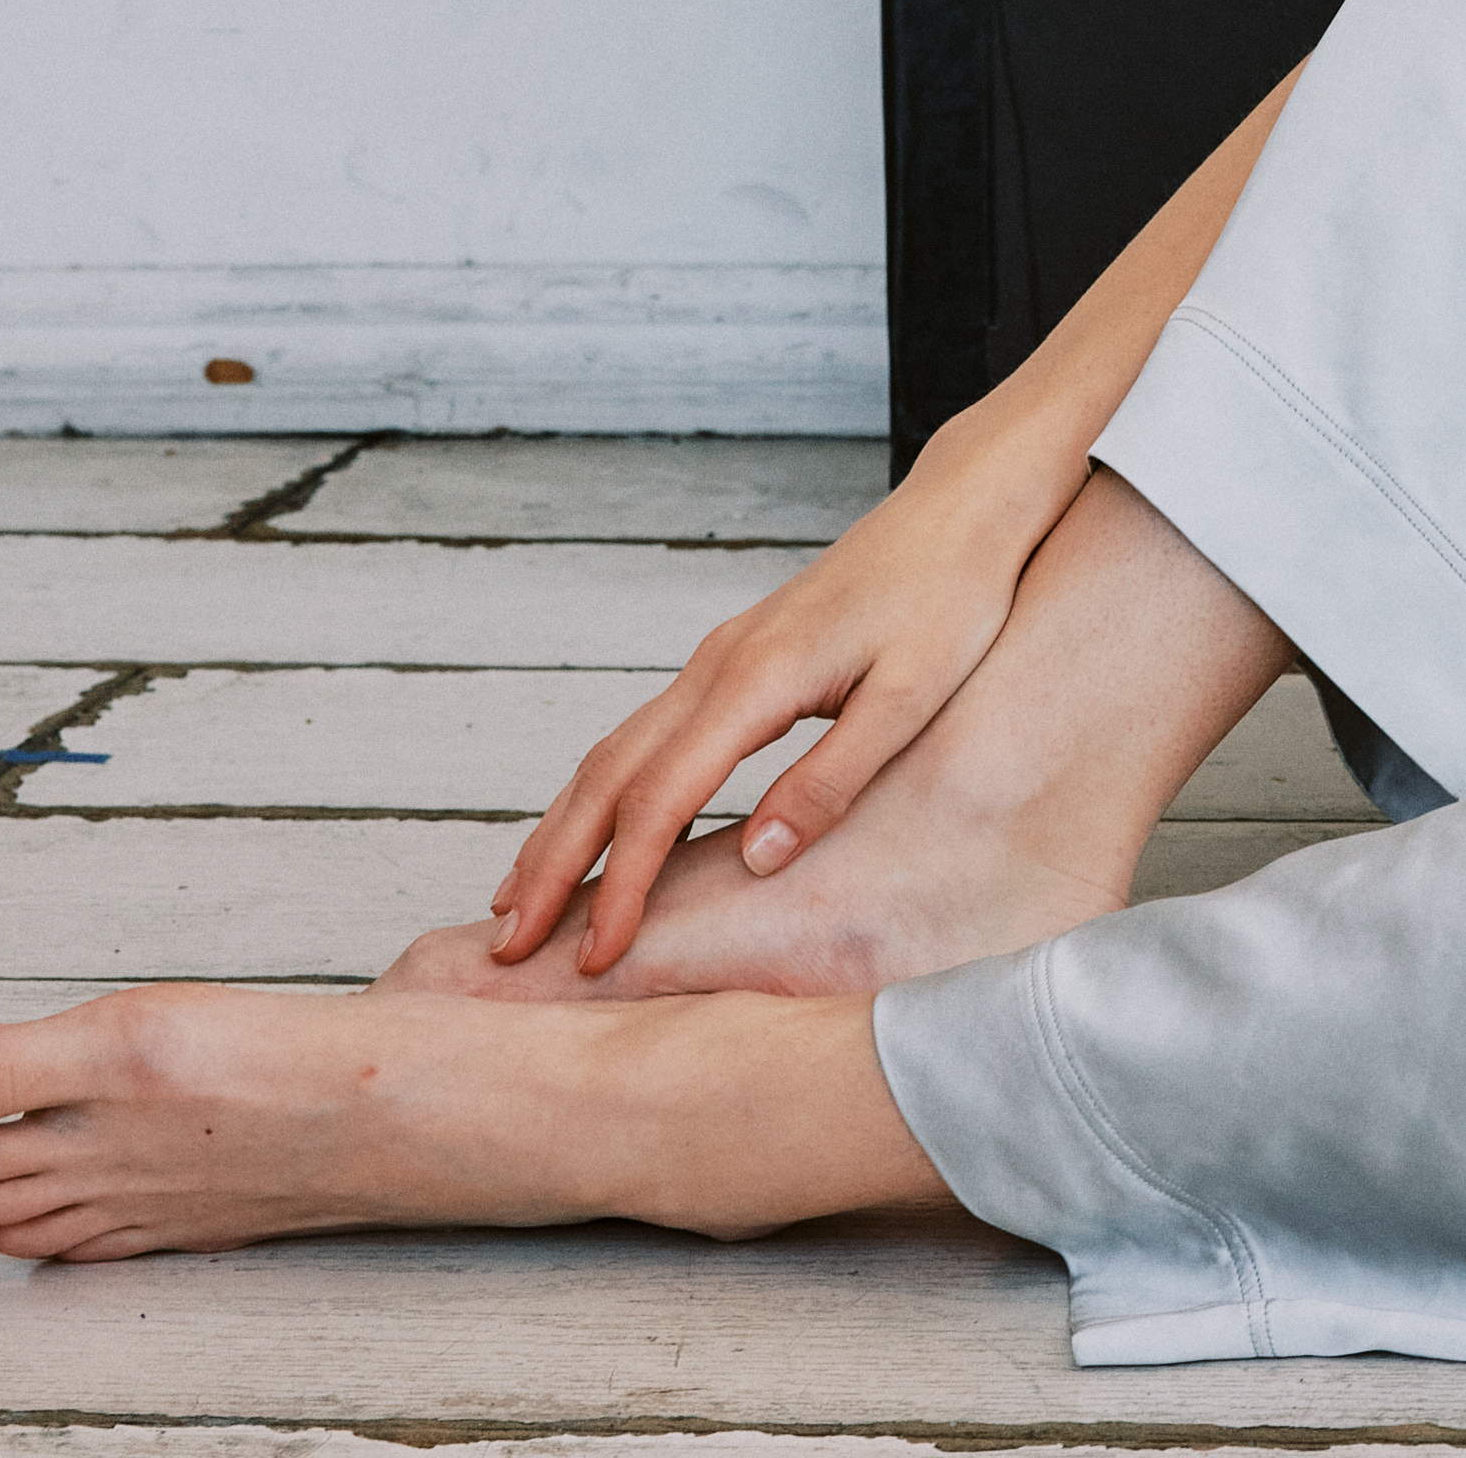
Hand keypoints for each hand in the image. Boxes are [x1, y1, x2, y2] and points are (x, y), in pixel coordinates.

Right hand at [486, 433, 1082, 972]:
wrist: (961, 510)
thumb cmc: (953, 597)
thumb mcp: (912, 696)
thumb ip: (831, 778)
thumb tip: (755, 861)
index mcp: (757, 680)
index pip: (661, 801)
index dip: (622, 886)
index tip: (594, 956)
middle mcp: (717, 666)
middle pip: (606, 776)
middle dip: (552, 866)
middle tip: (505, 950)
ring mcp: (718, 659)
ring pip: (612, 752)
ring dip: (561, 829)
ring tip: (517, 905)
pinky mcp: (733, 661)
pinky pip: (643, 735)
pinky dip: (600, 792)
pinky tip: (590, 832)